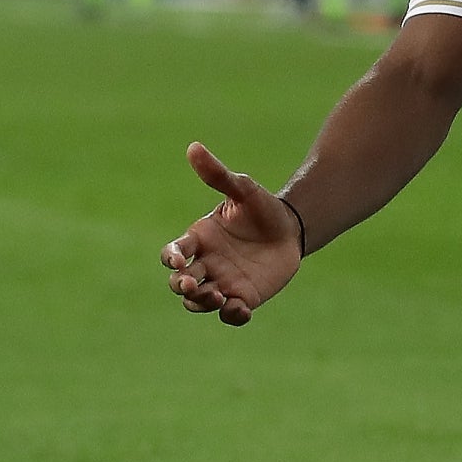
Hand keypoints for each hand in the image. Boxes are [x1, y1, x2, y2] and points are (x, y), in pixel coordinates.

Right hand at [160, 142, 304, 325]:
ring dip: (201, 303)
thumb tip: (194, 146)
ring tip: (217, 297)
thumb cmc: (261, 207)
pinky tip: (241, 310)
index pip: (173, 251)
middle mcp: (206, 263)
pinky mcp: (243, 297)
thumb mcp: (242, 189)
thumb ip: (218, 174)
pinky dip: (231, 315)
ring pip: (199, 301)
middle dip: (180, 286)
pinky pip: (230, 314)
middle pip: (179, 282)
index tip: (176, 259)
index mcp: (199, 238)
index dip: (169, 256)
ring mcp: (222, 283)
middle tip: (191, 285)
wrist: (291, 228)